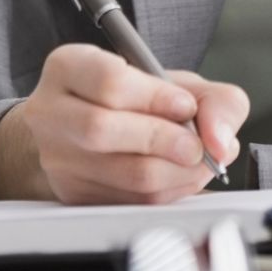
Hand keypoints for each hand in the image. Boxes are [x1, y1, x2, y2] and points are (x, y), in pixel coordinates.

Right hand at [0, 44, 248, 203]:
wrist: (95, 130)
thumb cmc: (136, 101)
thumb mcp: (176, 83)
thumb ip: (214, 100)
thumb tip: (220, 140)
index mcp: (68, 68)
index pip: (108, 81)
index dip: (156, 97)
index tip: (186, 106)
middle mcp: (51, 112)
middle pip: (102, 129)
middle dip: (165, 140)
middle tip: (197, 145)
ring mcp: (57, 158)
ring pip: (121, 173)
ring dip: (175, 172)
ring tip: (197, 162)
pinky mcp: (72, 195)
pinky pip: (129, 202)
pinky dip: (167, 193)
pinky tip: (177, 177)